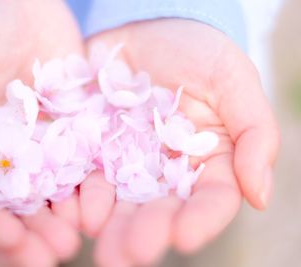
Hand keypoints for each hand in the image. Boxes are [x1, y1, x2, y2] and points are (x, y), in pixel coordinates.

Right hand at [0, 1, 82, 265]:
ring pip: (46, 201)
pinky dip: (88, 193)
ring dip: (58, 225)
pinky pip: (81, 171)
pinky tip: (96, 208)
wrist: (18, 3)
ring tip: (71, 241)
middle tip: (46, 258)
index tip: (9, 241)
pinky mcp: (72, 138)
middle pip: (8, 213)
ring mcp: (38, 153)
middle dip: (25, 240)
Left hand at [79, 19, 279, 266]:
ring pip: (119, 202)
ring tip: (102, 246)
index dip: (199, 220)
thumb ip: (253, 133)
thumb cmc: (193, 50)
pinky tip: (74, 212)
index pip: (209, 199)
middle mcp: (164, 169)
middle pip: (158, 209)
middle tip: (130, 255)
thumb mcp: (232, 79)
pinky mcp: (91, 149)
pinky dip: (79, 196)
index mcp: (205, 159)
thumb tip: (259, 196)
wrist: (142, 27)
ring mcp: (125, 161)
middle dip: (146, 233)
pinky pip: (83, 177)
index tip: (185, 237)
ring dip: (110, 226)